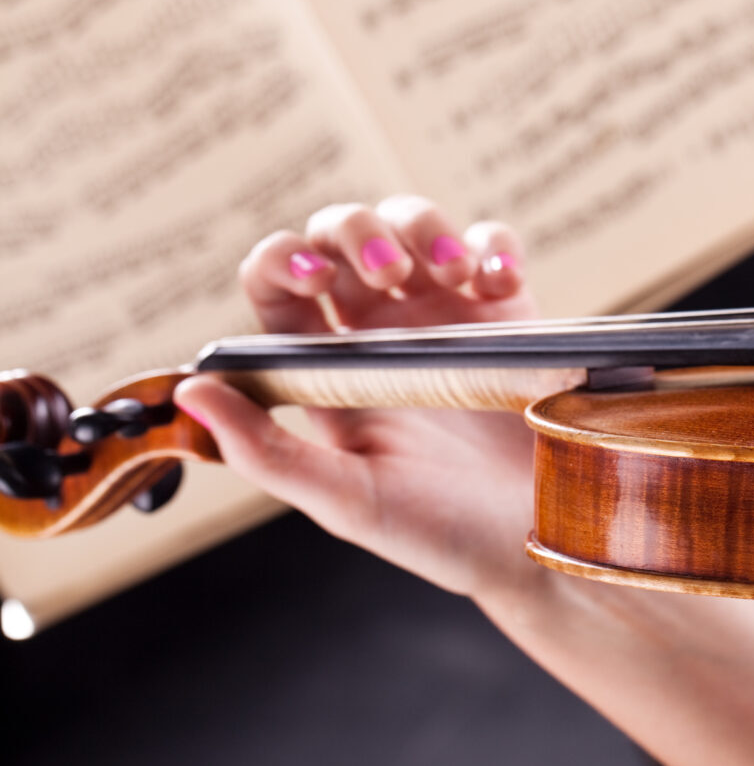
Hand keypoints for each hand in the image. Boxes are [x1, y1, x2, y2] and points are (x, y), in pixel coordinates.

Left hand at [173, 197, 574, 602]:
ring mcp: (449, 318)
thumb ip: (267, 451)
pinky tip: (496, 282)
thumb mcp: (347, 502)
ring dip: (424, 228)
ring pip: (415, 223)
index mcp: (330, 372)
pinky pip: (494, 246)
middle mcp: (383, 335)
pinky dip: (492, 246)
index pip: (280, 287)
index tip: (310, 278)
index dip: (281, 261)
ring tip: (451, 274)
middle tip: (386, 274)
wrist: (550, 542)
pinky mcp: (512, 314)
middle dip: (356, 232)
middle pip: (342, 235)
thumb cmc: (446, 535)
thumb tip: (192, 393)